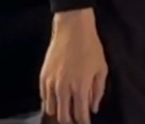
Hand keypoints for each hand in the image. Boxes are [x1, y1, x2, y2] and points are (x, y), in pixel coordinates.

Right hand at [40, 9, 107, 123]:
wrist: (72, 30)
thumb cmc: (91, 48)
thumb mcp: (101, 69)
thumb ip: (98, 91)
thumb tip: (93, 108)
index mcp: (80, 87)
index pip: (80, 114)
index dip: (83, 122)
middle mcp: (63, 89)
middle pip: (63, 116)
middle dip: (70, 121)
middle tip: (76, 120)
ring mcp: (51, 84)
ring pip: (51, 110)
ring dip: (59, 114)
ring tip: (66, 112)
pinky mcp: (42, 78)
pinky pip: (44, 99)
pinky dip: (50, 104)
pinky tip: (57, 102)